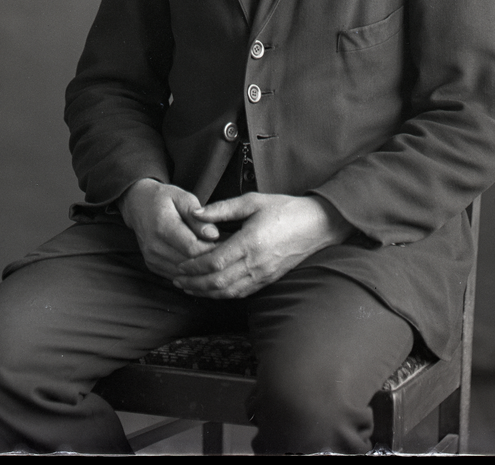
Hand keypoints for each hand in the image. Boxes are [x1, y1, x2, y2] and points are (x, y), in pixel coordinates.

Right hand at [118, 179, 220, 279]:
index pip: (192, 248)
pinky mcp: (152, 266)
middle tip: (227, 252)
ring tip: (217, 257)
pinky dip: (191, 273)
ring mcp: (151, 259)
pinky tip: (203, 263)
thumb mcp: (183, 197)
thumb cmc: (164, 199)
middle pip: (189, 263)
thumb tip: (214, 235)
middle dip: (210, 260)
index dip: (212, 248)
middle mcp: (154, 246)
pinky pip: (177, 276)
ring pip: (184, 274)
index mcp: (162, 226)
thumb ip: (198, 217)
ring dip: (202, 269)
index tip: (227, 243)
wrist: (138, 205)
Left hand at [172, 193, 353, 299]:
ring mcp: (263, 275)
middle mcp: (255, 263)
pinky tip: (212, 290)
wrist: (317, 225)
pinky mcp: (268, 280)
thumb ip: (223, 208)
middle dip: (194, 284)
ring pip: (228, 292)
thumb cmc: (285, 209)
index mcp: (250, 242)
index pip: (214, 262)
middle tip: (177, 280)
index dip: (194, 267)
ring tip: (189, 289)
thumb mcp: (253, 201)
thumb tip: (196, 213)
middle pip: (217, 282)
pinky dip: (222, 294)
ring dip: (205, 293)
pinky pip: (241, 293)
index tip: (179, 265)